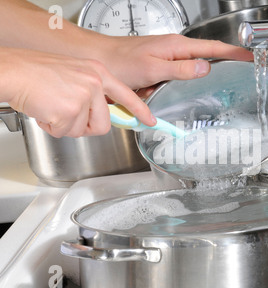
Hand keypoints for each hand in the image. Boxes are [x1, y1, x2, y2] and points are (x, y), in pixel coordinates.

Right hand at [2, 48, 154, 137]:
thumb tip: (102, 112)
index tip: (150, 121)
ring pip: (83, 130)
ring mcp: (83, 97)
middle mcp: (94, 83)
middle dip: (86, 126)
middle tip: (68, 113)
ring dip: (66, 125)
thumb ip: (92, 91)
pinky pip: (66, 132)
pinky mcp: (69, 111)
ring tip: (53, 107)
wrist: (13, 71)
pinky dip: (53, 127)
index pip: (126, 95)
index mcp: (98, 72)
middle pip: (103, 123)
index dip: (140, 110)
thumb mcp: (75, 73)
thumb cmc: (36, 72)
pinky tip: (45, 110)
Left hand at [96, 34, 253, 89]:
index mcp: (176, 46)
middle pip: (206, 57)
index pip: (213, 48)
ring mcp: (166, 59)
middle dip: (221, 64)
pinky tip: (175, 93)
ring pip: (189, 71)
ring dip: (194, 81)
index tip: (250, 56)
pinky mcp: (159, 68)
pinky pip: (174, 78)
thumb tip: (206, 68)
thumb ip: (180, 69)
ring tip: (205, 87)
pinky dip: (176, 86)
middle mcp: (173, 50)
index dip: (233, 52)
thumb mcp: (153, 68)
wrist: (99, 61)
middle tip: (238, 71)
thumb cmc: (120, 61)